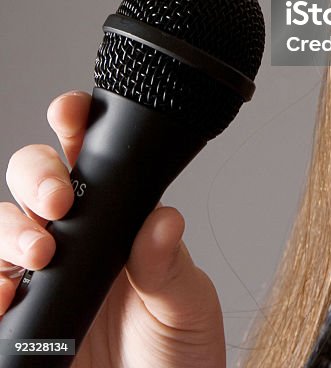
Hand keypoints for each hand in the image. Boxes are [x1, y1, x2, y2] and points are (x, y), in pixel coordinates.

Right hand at [0, 92, 225, 367]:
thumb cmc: (176, 355)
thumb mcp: (186, 306)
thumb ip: (168, 265)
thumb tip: (163, 220)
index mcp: (117, 220)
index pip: (89, 156)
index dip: (73, 123)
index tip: (69, 113)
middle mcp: (73, 240)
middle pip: (34, 179)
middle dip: (37, 174)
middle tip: (58, 200)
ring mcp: (40, 278)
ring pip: (2, 226)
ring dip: (9, 228)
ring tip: (37, 250)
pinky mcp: (19, 320)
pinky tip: (3, 294)